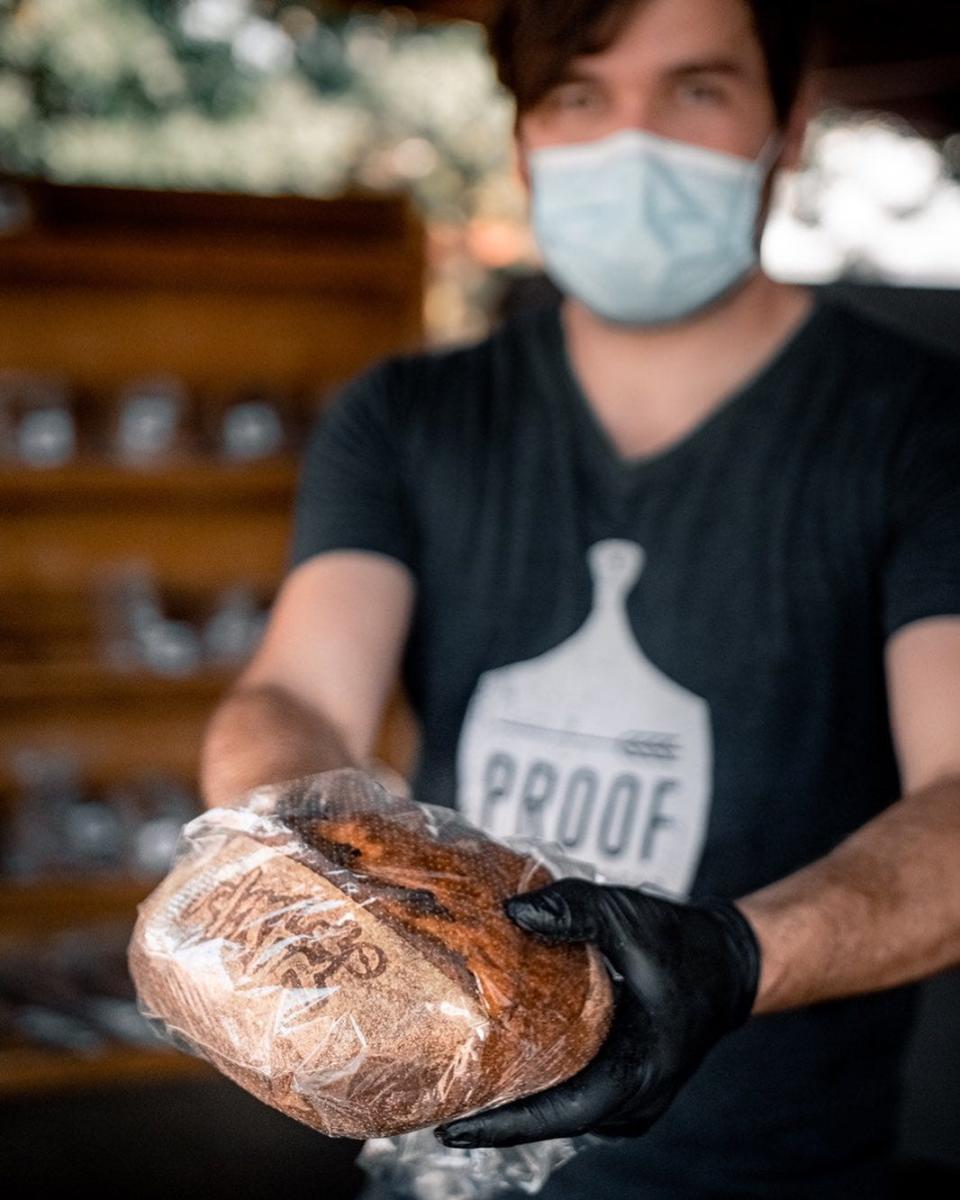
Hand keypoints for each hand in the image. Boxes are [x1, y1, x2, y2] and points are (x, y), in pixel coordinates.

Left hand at [435, 878, 760, 1147]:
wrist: (730, 962)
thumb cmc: (683, 944)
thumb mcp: (627, 916)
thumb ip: (573, 911)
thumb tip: (512, 912)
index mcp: (637, 1070)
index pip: (560, 1114)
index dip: (504, 1125)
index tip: (452, 1131)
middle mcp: (635, 1098)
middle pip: (554, 1120)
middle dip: (498, 1116)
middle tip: (437, 1105)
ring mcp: (633, 1098)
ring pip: (564, 1112)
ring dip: (518, 1102)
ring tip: (459, 1088)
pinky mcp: (628, 1087)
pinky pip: (576, 1098)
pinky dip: (541, 1087)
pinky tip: (505, 1067)